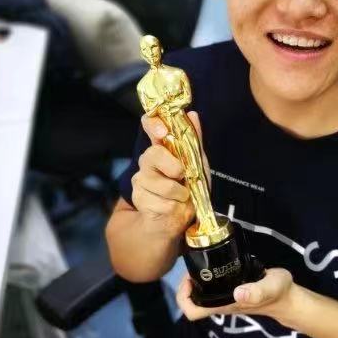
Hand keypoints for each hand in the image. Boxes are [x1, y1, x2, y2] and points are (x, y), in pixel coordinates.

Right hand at [131, 111, 208, 239]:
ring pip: (160, 183)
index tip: (162, 132)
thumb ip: (194, 141)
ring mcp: (141, 180)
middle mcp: (148, 161)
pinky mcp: (139, 199)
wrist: (176, 223)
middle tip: (183, 176)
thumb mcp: (198, 165)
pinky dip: (174, 208)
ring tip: (182, 198)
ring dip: (179, 194)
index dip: (153, 124)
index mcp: (162, 149)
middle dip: (174, 167)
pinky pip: (160, 202)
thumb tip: (193, 115)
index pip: (150, 125)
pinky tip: (172, 209)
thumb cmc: (188, 192)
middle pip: (152, 154)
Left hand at [176, 267, 297, 324]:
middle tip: (194, 264)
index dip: (184, 297)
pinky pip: (211, 286)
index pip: (193, 312)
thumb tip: (238, 292)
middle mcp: (221, 303)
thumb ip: (257, 291)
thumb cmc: (278, 292)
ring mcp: (225, 297)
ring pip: (200, 294)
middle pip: (192, 301)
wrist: (288, 296)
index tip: (189, 278)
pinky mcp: (231, 289)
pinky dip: (206, 275)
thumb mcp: (270, 288)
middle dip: (186, 284)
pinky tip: (212, 261)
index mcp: (225, 305)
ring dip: (195, 279)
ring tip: (201, 260)